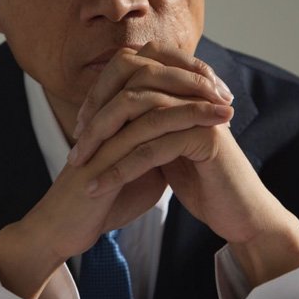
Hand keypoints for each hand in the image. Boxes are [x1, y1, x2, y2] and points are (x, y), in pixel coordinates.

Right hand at [0, 43, 233, 298]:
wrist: (70, 228)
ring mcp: (106, 126)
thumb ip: (159, 147)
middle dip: (191, 75)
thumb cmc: (106, 198)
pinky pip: (148, 126)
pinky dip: (185, 122)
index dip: (183, 74)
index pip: (151, 73)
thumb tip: (184, 137)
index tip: (217, 87)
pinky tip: (213, 128)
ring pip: (152, 95)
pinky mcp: (106, 149)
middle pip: (151, 70)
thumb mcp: (140, 167)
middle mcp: (108, 110)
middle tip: (224, 89)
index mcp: (115, 110)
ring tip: (228, 106)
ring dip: (194, 97)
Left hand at [72, 42, 298, 288]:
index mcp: (182, 86)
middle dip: (97, 117)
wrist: (240, 212)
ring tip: (78, 167)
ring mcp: (201, 110)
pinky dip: (121, 167)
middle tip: (75, 147)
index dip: (101, 92)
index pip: (132, 69)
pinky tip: (100, 183)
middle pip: (133, 86)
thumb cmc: (200, 178)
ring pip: (140, 115)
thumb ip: (145, 121)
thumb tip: (106, 109)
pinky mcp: (206, 137)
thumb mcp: (166, 143)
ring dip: (103, 143)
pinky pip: (153, 148)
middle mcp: (192, 91)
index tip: (80, 124)